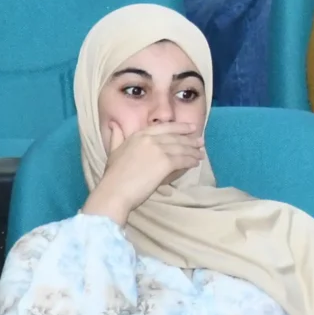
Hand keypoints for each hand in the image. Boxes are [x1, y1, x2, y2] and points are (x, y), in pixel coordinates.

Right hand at [81, 123, 206, 222]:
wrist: (114, 191)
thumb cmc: (113, 175)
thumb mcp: (113, 151)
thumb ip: (116, 136)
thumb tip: (113, 124)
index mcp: (139, 135)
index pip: (164, 128)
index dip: (180, 127)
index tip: (191, 128)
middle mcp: (150, 139)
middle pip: (175, 138)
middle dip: (190, 140)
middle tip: (201, 142)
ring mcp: (158, 150)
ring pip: (181, 149)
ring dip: (193, 152)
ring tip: (200, 155)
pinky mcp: (165, 163)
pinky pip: (182, 160)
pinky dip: (190, 161)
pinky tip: (195, 164)